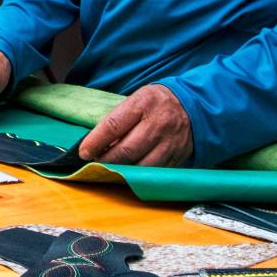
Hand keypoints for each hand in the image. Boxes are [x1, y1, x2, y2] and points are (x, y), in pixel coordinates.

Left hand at [77, 84, 191, 165]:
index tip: (83, 152)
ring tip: (110, 170)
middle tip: (94, 164)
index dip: (95, 142)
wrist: (192, 104)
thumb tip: (97, 145)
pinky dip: (140, 176)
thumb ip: (118, 120)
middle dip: (106, 161)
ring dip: (122, 172)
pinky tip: (129, 174)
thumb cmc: (155, 103)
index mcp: (143, 103)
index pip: (113, 126)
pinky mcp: (178, 157)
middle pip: (126, 150)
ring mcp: (170, 142)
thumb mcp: (136, 100)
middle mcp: (158, 123)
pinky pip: (155, 173)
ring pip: (141, 166)